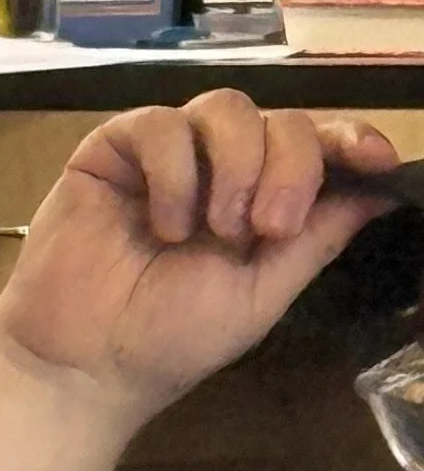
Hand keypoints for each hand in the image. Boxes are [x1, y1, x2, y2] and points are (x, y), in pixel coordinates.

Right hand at [0, 92, 396, 447]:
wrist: (87, 362)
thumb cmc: (172, 338)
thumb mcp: (263, 295)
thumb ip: (317, 238)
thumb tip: (383, 194)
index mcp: (263, 200)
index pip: (316, 147)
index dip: (350, 140)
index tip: (379, 159)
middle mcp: (220, 168)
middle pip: (279, 120)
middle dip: (290, 168)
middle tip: (268, 228)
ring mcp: (167, 154)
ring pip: (225, 108)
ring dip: (235, 166)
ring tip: (213, 229)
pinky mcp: (113, 147)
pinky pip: (160, 124)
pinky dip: (174, 172)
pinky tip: (163, 223)